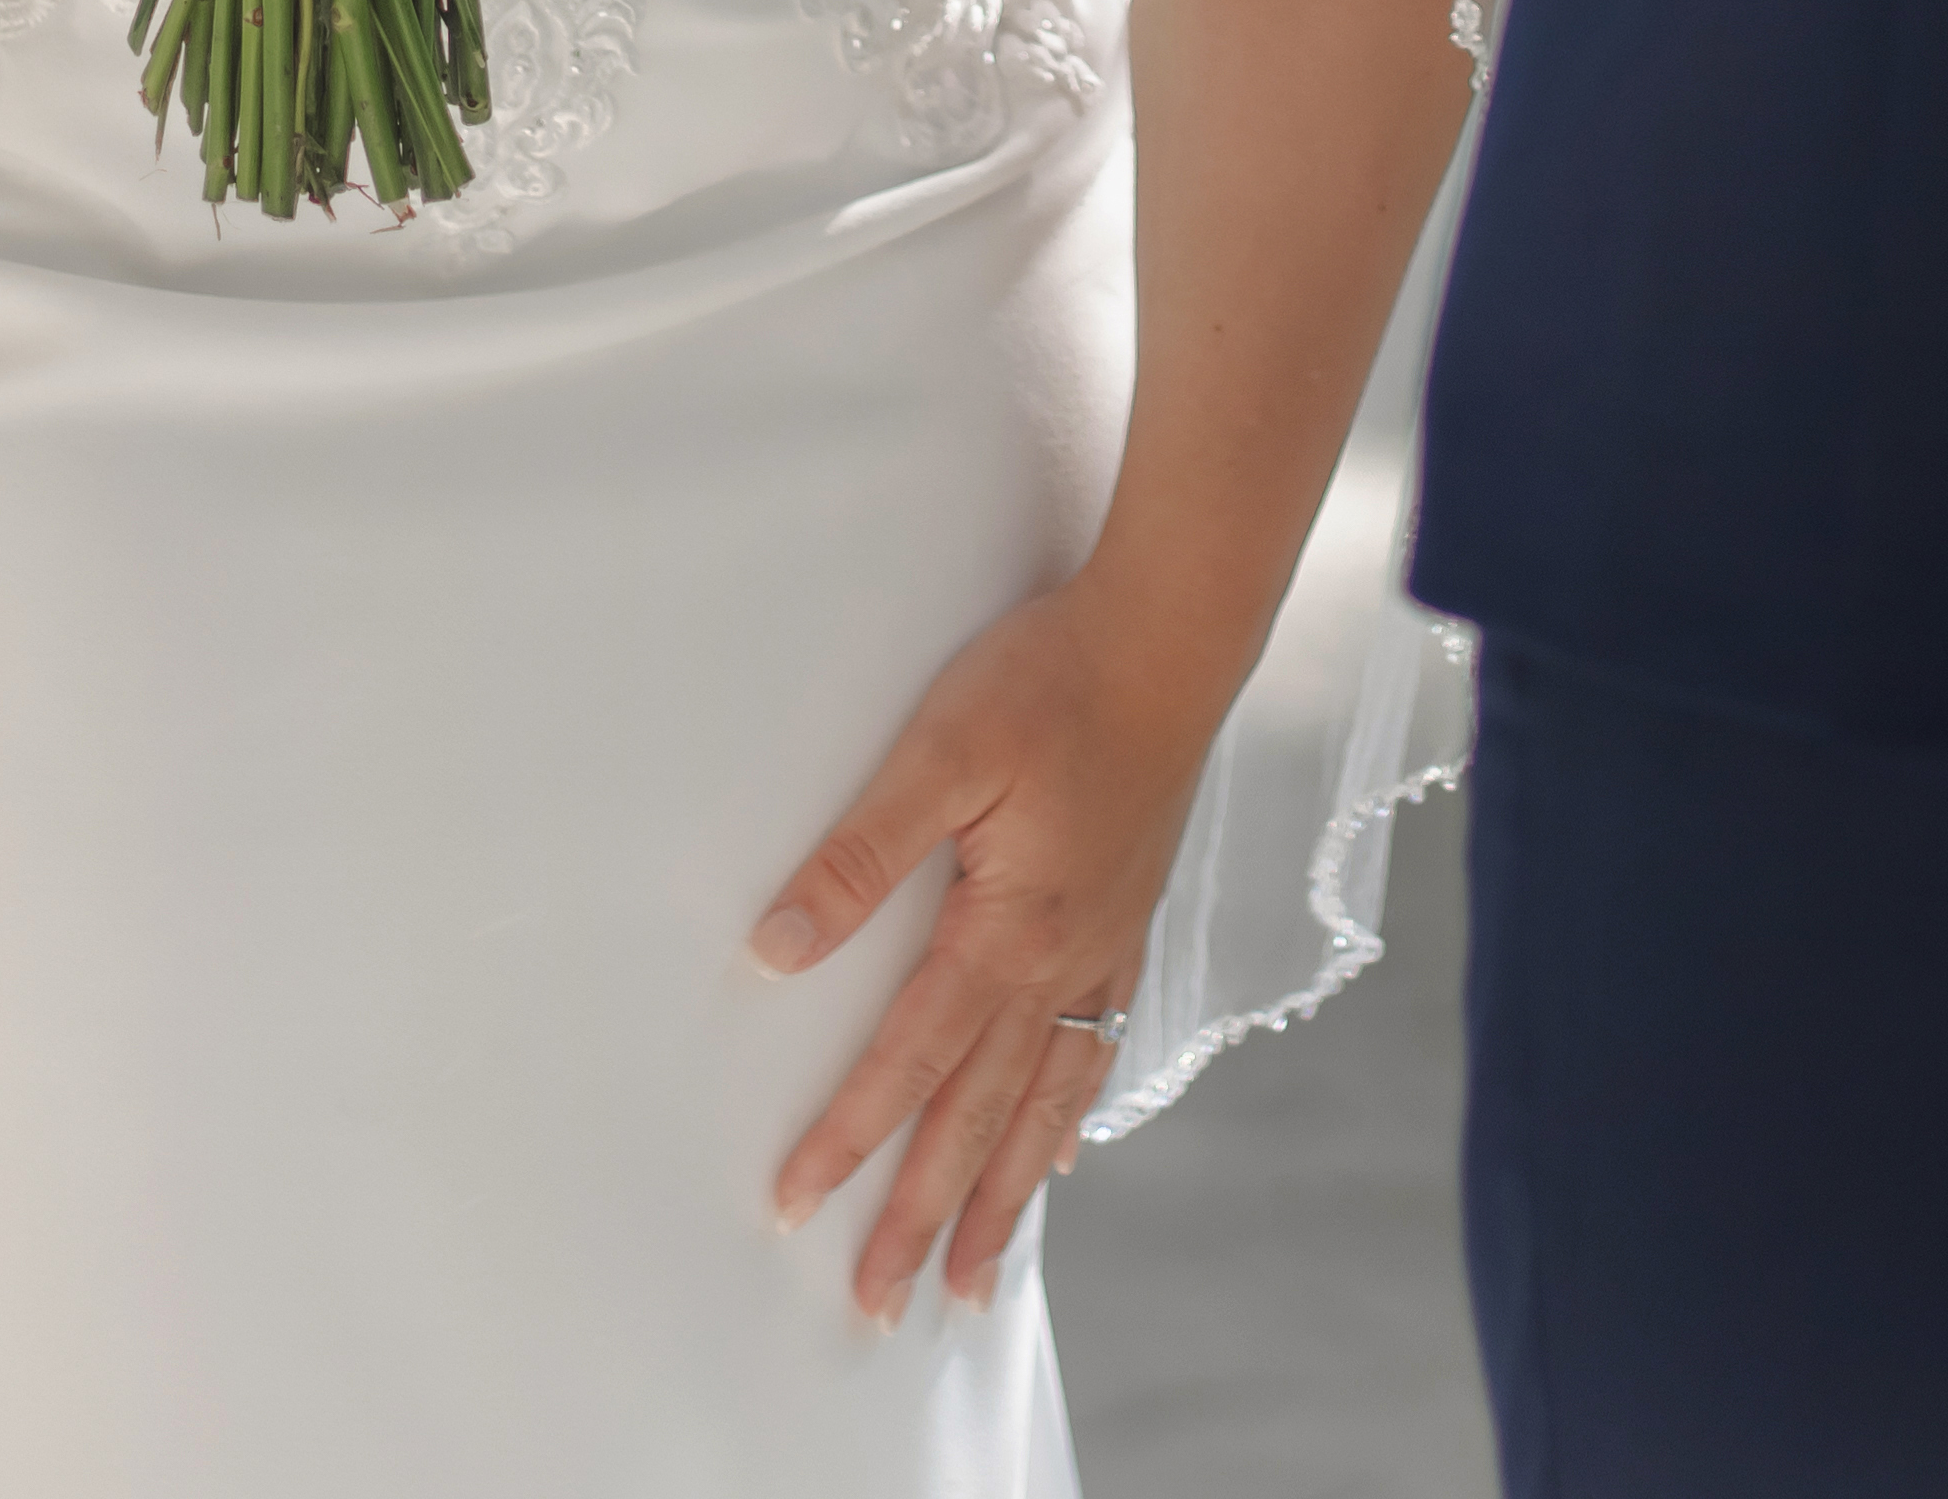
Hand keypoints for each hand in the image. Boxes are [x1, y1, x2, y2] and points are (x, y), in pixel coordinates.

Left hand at [754, 567, 1234, 1321]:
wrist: (1172, 638)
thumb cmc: (1051, 680)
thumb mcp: (940, 752)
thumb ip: (859, 856)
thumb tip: (775, 951)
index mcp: (1006, 932)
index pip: (909, 1062)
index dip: (848, 1139)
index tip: (794, 1212)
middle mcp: (1060, 962)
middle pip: (981, 1118)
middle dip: (928, 1218)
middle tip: (882, 1310)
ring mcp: (1104, 948)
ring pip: (1045, 1106)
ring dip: (1005, 1197)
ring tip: (977, 1282)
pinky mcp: (1128, 920)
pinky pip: (1096, 1047)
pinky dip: (1072, 1115)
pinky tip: (1062, 1153)